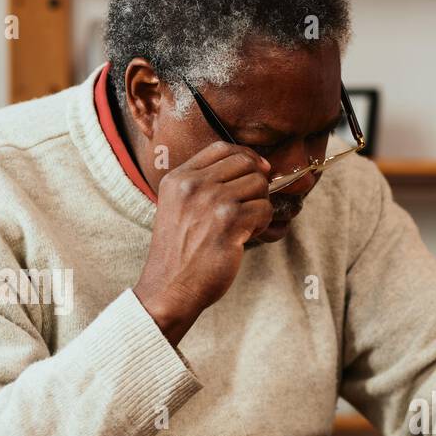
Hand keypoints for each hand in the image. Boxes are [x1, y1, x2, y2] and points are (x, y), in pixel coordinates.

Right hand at [133, 140, 274, 344]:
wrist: (170, 287)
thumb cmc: (179, 253)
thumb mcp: (179, 208)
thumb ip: (204, 185)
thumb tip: (252, 167)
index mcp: (178, 177)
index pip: (222, 148)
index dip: (246, 156)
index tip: (258, 170)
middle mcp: (193, 184)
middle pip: (245, 163)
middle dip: (256, 184)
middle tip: (250, 207)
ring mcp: (211, 200)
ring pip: (259, 185)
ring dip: (260, 206)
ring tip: (244, 226)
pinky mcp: (229, 221)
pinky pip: (265, 209)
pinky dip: (263, 224)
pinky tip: (246, 237)